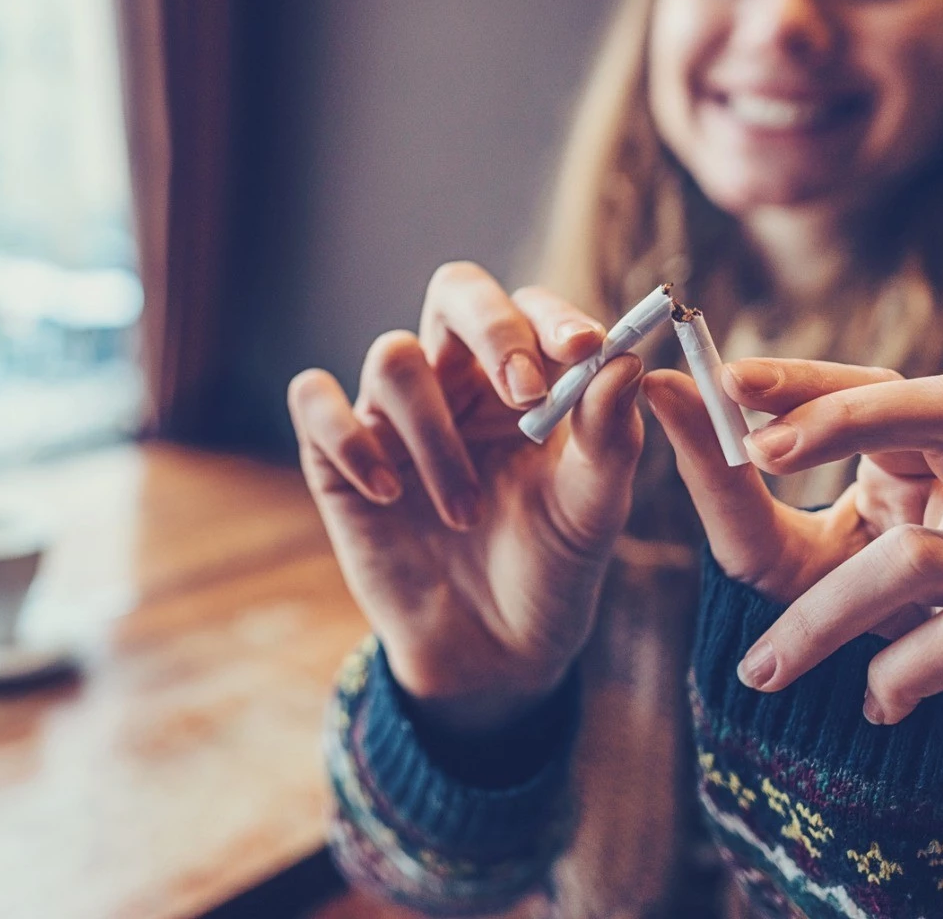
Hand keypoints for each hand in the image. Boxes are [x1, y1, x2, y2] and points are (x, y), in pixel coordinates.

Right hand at [288, 262, 644, 731]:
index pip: (528, 307)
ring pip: (394, 358)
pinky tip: (391, 492)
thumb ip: (610, 435)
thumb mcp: (592, 506)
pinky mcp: (338, 456)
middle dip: (491, 329)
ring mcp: (395, 415)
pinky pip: (317, 402)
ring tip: (467, 512)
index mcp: (522, 377)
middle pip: (455, 291)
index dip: (550, 316)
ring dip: (436, 434)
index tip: (584, 349)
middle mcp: (457, 380)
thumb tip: (625, 361)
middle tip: (524, 391)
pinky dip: (349, 437)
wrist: (494, 650)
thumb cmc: (551, 563)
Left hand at [642, 360, 942, 723]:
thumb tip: (661, 386)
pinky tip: (870, 699)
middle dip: (849, 422)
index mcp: (928, 458)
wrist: (898, 730)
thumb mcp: (769, 545)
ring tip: (767, 665)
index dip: (812, 379)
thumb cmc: (833, 615)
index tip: (731, 381)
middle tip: (758, 452)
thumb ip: (721, 474)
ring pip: (927, 553)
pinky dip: (898, 671)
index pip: (885, 383)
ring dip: (827, 611)